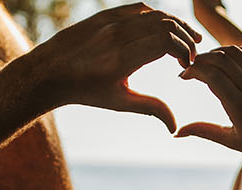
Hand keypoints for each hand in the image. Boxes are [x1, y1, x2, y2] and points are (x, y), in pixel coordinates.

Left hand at [30, 3, 201, 131]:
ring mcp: (110, 22)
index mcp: (121, 59)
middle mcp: (117, 36)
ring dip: (175, 25)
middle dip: (185, 38)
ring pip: (155, 14)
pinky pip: (140, 9)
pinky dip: (157, 17)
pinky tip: (165, 29)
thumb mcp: (118, 102)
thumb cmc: (85, 90)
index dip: (184, 50)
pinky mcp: (105, 14)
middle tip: (192, 54)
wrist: (50, 71)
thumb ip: (150, 108)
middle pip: (165, 24)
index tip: (187, 65)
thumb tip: (174, 127)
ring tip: (187, 39)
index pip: (166, 41)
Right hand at [176, 46, 241, 163]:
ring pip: (235, 53)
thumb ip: (204, 131)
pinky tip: (226, 59)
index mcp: (240, 107)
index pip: (211, 77)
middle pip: (220, 60)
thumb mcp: (231, 141)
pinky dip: (235, 51)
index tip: (183, 76)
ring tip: (207, 62)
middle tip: (191, 67)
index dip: (193, 71)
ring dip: (216, 52)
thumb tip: (176, 133)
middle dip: (201, 59)